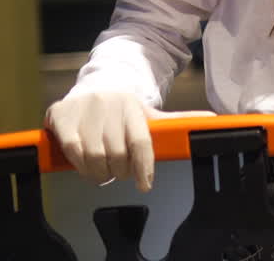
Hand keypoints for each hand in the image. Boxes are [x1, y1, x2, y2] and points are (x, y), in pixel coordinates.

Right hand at [45, 91, 214, 191]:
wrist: (90, 87)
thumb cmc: (121, 109)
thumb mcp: (147, 114)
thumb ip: (175, 121)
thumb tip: (211, 119)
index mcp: (134, 107)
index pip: (142, 142)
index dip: (144, 168)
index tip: (145, 185)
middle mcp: (110, 106)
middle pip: (116, 154)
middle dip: (118, 172)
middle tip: (117, 175)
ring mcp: (85, 110)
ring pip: (93, 155)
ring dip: (97, 173)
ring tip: (100, 173)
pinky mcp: (62, 115)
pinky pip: (71, 149)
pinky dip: (78, 164)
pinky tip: (83, 165)